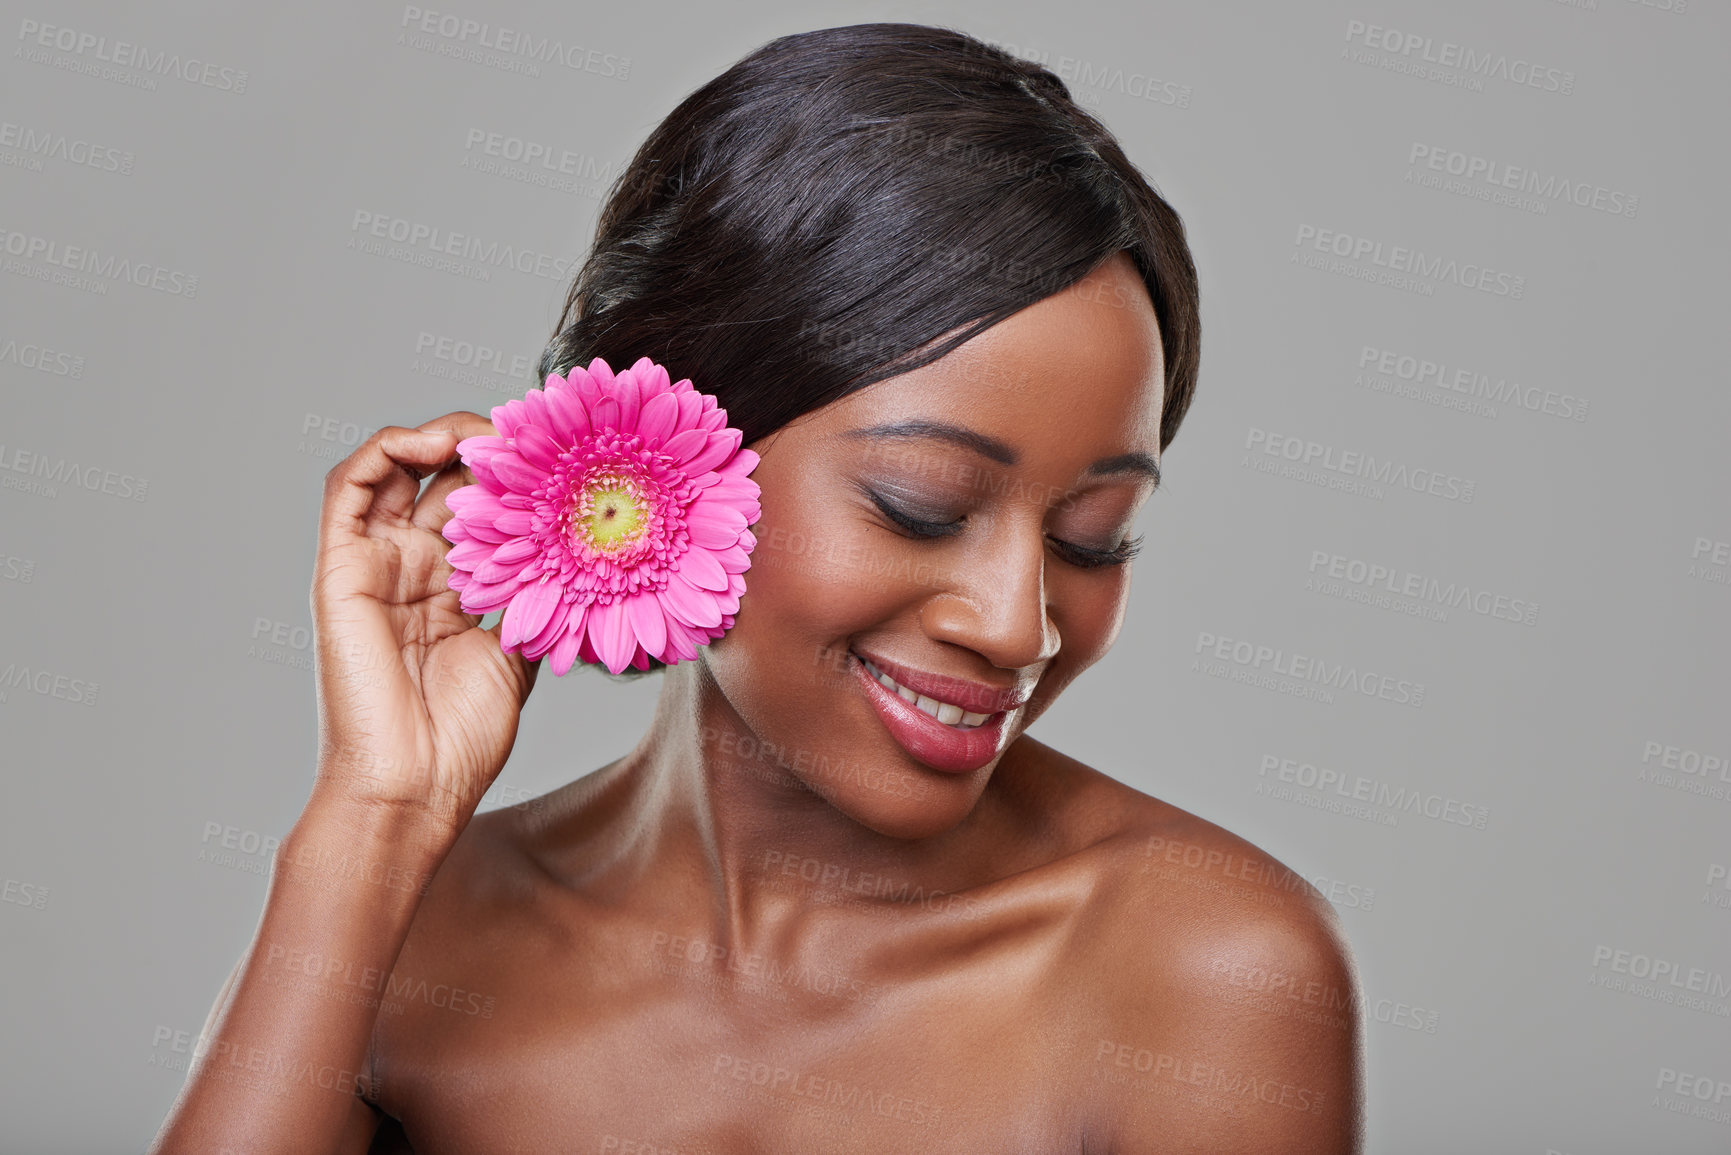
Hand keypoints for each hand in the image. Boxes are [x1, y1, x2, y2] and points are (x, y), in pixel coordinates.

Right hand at [308, 412, 539, 836]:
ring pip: (398, 466)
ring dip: (442, 436)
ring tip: (488, 434)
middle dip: (489, 448)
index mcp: (452, 588)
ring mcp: (375, 564)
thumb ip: (537, 601)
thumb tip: (580, 556)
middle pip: (444, 478)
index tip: (563, 457)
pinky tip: (437, 445)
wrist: (412, 787)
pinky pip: (351, 485)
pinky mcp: (342, 567)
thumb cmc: (462, 739)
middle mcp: (411, 568)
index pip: (480, 507)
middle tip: (532, 434)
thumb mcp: (520, 655)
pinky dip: (390, 447)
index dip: (516, 476)